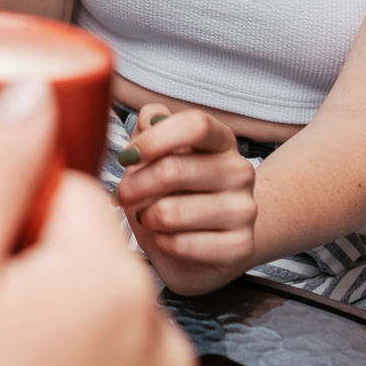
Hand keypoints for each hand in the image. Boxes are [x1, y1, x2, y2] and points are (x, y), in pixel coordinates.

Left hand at [115, 105, 258, 296]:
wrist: (207, 240)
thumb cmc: (174, 190)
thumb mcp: (158, 153)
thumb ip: (151, 126)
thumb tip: (150, 118)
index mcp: (222, 141)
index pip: (196, 125)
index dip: (154, 139)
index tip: (127, 156)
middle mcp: (239, 171)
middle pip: (173, 169)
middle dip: (134, 185)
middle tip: (121, 195)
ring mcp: (244, 210)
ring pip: (171, 212)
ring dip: (146, 217)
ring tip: (145, 217)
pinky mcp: (239, 246)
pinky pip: (182, 244)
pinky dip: (162, 242)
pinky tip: (164, 238)